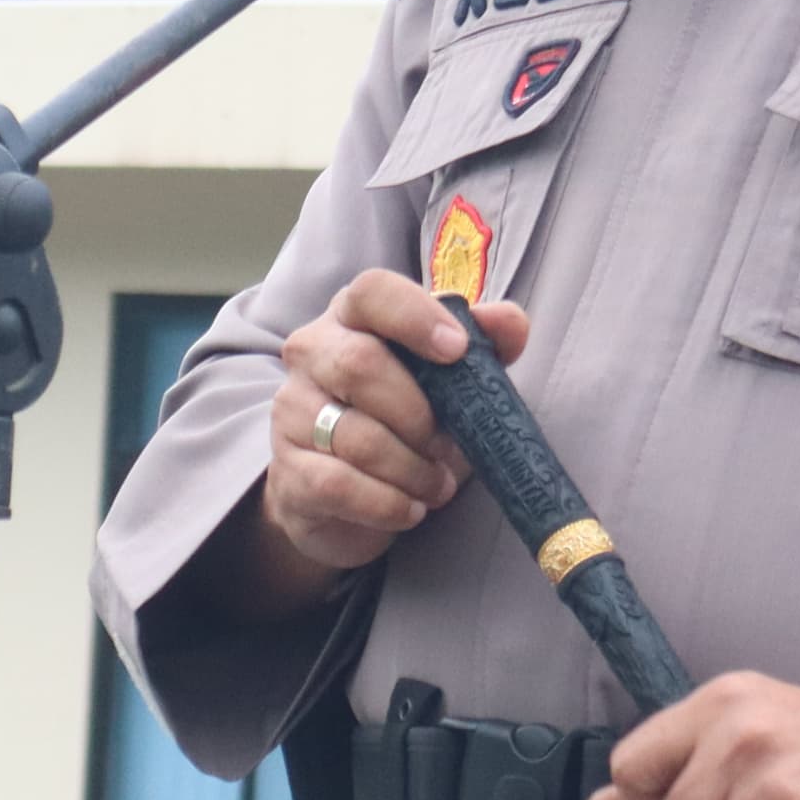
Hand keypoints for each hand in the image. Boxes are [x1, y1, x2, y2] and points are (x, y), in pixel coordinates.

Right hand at [248, 270, 534, 593]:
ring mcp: (291, 411)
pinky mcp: (287, 471)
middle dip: (419, 415)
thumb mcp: (450, 383)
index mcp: (352, 317)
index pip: (372, 291)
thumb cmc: (404, 422)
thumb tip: (512, 323)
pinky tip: (410, 509)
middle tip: (447, 447)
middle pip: (360, 364)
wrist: (342, 499)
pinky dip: (388, 503)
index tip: (457, 350)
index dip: (415, 316)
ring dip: (412, 469)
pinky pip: (340, 485)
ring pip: (355, 434)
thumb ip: (484, 348)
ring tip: (437, 486)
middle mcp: (311, 353)